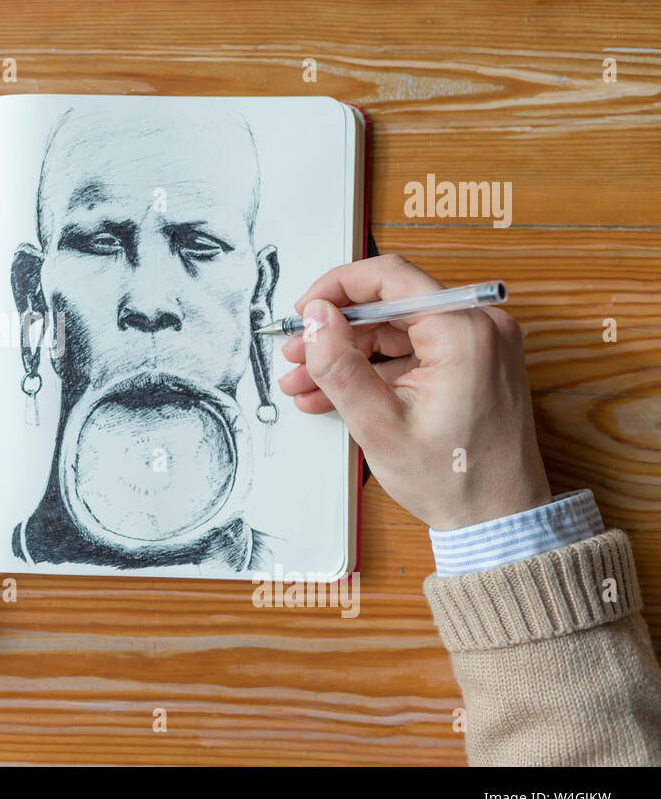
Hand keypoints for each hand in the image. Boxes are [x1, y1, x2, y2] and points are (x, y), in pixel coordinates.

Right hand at [277, 254, 550, 530]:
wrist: (500, 520)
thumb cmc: (454, 480)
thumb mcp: (379, 425)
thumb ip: (339, 364)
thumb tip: (315, 316)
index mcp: (464, 332)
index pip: (390, 277)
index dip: (337, 287)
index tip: (304, 311)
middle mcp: (481, 327)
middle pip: (390, 305)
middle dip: (336, 331)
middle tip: (296, 355)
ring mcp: (481, 345)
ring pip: (397, 330)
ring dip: (349, 355)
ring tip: (306, 383)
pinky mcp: (475, 364)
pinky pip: (414, 352)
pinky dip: (376, 370)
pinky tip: (337, 394)